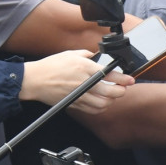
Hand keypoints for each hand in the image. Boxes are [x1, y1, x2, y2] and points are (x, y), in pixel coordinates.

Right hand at [20, 50, 134, 109]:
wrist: (34, 80)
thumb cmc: (50, 66)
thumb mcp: (71, 54)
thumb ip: (87, 55)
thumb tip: (97, 57)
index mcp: (84, 68)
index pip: (110, 75)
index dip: (124, 79)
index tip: (130, 80)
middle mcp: (84, 83)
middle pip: (110, 92)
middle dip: (121, 91)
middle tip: (123, 88)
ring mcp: (79, 95)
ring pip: (103, 104)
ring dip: (111, 101)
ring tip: (113, 96)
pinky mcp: (74, 104)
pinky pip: (92, 110)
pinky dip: (101, 108)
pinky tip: (102, 102)